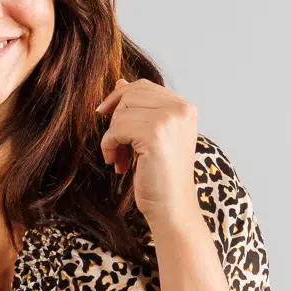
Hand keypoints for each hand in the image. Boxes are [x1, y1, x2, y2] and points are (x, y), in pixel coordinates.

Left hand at [95, 78, 201, 228]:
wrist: (172, 208)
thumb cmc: (161, 177)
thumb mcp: (150, 137)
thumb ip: (140, 109)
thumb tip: (120, 82)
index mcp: (185, 108)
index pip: (143, 86)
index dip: (120, 99)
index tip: (105, 116)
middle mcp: (181, 109)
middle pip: (130, 94)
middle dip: (116, 119)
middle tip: (116, 146)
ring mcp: (169, 120)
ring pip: (121, 112)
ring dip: (112, 137)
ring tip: (120, 159)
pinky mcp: (155, 134)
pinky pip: (116, 129)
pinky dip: (109, 146)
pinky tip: (117, 164)